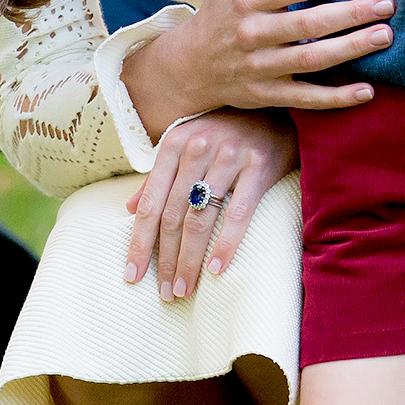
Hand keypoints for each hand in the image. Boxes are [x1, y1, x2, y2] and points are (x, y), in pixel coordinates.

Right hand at [121, 0, 393, 134]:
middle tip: (386, 4)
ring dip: (351, 49)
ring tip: (385, 35)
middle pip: (309, 23)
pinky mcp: (266, 94)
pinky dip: (336, 98)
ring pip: (312, 59)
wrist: (192, 63)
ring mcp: (260, 67)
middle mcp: (252, 33)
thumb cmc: (223, 8)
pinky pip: (305, 98)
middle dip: (352, 13)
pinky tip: (367, 91)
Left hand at [125, 108, 296, 301]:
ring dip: (190, 260)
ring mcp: (228, 156)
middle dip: (166, 260)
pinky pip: (239, 213)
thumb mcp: (187, 145)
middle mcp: (197, 148)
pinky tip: (216, 269)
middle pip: (172, 216)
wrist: (276, 111)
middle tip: (165, 293)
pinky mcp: (258, 166)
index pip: (150, 203)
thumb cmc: (226, 132)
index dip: (139, 242)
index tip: (132, 275)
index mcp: (173, 144)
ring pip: (200, 218)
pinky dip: (226, 243)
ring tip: (185, 288)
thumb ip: (158, 177)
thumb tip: (128, 209)